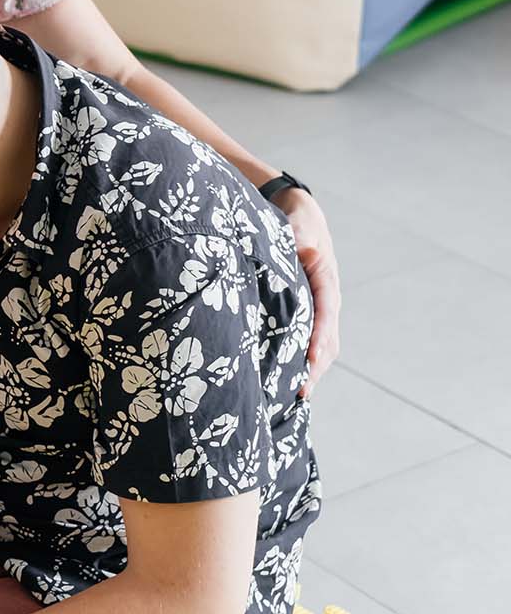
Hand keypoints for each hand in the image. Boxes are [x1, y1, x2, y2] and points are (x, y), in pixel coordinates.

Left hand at [276, 188, 340, 395]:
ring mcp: (319, 310)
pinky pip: (309, 341)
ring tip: (292, 395)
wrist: (301, 218)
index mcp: (326, 282)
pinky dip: (301, 360)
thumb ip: (300, 237)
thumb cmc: (297, 221)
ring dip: (310, 369)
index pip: (325, 315)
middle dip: (314, 367)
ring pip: (321, 345)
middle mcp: (326, 300)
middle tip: (299, 391)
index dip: (319, 338)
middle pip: (327, 340)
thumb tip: (306, 250)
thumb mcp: (298, 224)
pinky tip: (285, 379)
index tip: (311, 360)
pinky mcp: (308, 314)